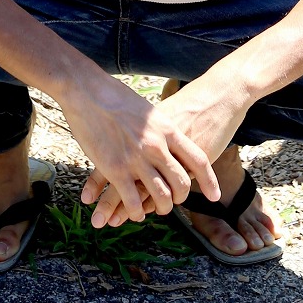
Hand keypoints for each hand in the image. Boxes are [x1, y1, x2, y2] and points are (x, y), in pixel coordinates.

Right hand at [58, 73, 220, 227]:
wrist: (88, 90)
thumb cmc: (117, 96)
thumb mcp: (150, 111)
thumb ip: (161, 129)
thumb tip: (169, 140)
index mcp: (168, 130)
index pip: (199, 161)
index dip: (209, 182)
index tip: (214, 196)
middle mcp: (156, 146)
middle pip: (181, 183)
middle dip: (180, 198)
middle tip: (174, 202)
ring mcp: (136, 159)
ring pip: (160, 196)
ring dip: (160, 208)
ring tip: (155, 210)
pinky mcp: (115, 169)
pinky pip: (133, 201)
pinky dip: (137, 211)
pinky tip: (136, 212)